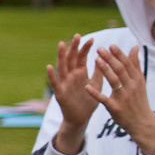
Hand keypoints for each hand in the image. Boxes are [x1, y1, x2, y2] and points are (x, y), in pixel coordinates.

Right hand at [44, 35, 96, 151]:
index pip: (82, 57)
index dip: (85, 48)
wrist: (81, 118)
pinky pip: (55, 83)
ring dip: (61, 56)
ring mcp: (65, 83)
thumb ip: (99, 72)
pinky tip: (49, 67)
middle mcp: (71, 76)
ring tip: (61, 44)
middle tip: (77, 35)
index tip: (92, 39)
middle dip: (74, 47)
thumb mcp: (96, 84)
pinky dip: (51, 75)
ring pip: (62, 67)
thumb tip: (105, 58)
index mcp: (80, 73)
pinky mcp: (60, 93)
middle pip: (71, 58)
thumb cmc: (88, 101)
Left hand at [89, 44, 154, 154]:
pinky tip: (87, 86)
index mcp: (137, 80)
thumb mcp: (140, 82)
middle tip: (99, 49)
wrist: (142, 123)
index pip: (127, 64)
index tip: (110, 45)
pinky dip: (95, 93)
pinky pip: (103, 99)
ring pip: (114, 81)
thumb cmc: (139, 100)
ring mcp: (123, 98)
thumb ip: (135, 64)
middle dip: (110, 58)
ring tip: (96, 59)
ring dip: (105, 69)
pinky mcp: (115, 108)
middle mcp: (131, 87)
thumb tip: (135, 46)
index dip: (119, 54)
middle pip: (120, 70)